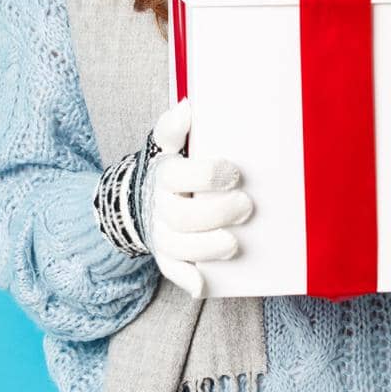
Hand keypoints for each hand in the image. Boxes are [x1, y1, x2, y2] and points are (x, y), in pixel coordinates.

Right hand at [92, 98, 252, 299]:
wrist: (143, 194)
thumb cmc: (174, 163)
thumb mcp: (170, 141)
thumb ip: (177, 126)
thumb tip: (188, 105)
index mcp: (164, 172)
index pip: (177, 174)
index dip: (205, 175)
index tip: (235, 172)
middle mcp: (159, 203)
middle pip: (181, 214)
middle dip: (215, 213)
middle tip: (247, 206)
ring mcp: (160, 231)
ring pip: (177, 244)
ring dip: (205, 247)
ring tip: (234, 244)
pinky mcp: (164, 254)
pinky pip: (171, 270)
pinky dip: (186, 279)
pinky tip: (202, 286)